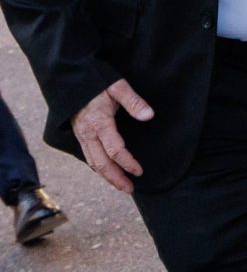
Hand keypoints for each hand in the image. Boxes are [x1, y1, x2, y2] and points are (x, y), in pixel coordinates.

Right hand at [72, 79, 153, 193]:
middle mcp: (88, 134)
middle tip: (130, 190)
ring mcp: (82, 136)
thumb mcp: (117, 86)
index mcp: (99, 123)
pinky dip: (98, 168)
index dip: (127, 162)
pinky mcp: (80, 136)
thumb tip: (149, 115)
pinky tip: (107, 173)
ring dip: (107, 176)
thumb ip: (134, 102)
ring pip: (93, 162)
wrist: (71, 81)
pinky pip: (88, 156)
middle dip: (115, 178)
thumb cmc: (97, 82)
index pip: (114, 150)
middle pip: (101, 163)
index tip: (139, 171)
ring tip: (121, 186)